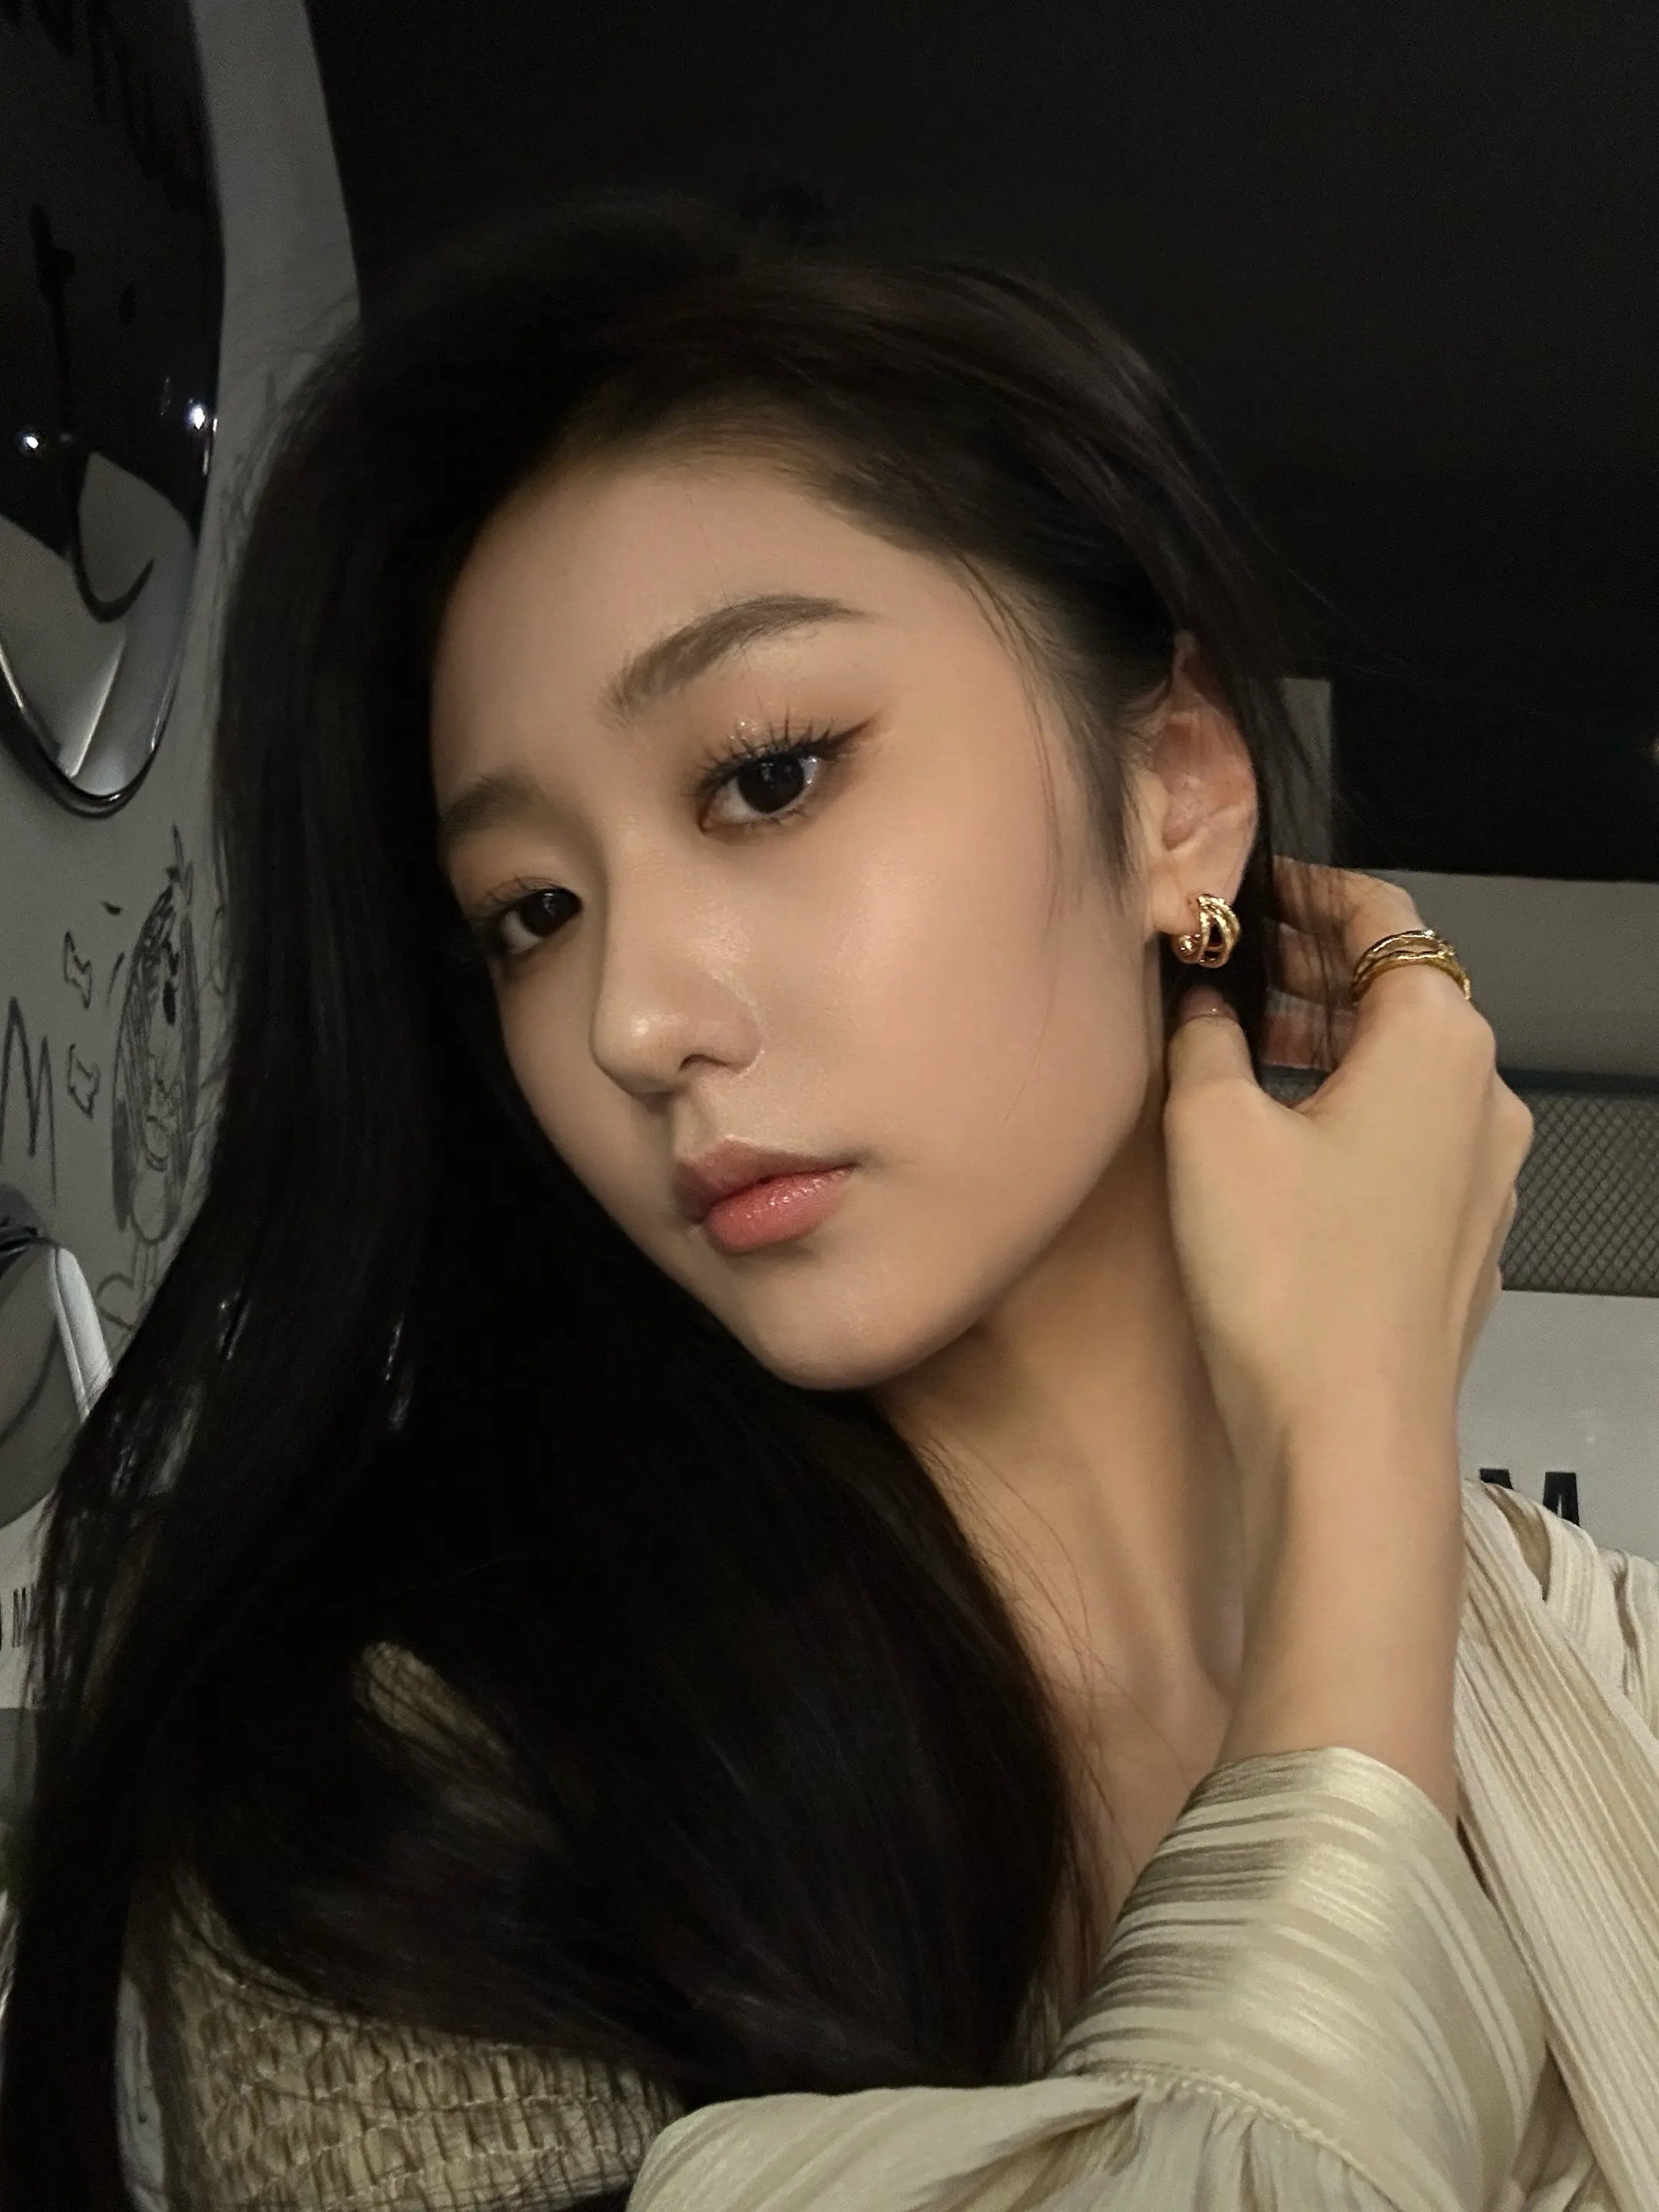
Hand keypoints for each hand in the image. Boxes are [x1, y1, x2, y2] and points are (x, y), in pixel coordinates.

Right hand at [1161, 860, 1534, 1820]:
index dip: (1308, 888)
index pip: (1383, 914)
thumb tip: (1200, 997)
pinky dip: (1354, 1107)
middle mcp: (1484, 1092)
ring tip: (1243, 1044)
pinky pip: (1414, 1135)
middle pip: (1403, 989)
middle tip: (1229, 960)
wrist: (1346, 1436)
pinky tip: (1284, 1136)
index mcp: (1437, 1037)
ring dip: (1331, 1040)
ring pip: (1408, 1066)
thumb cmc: (1284, 1271)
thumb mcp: (1210, 1124)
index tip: (1248, 885)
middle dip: (1314, 966)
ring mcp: (1487, 1172)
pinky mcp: (1466, 1235)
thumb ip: (1204, 1035)